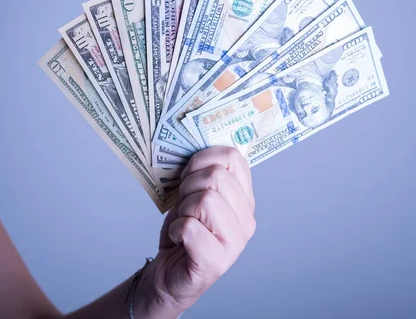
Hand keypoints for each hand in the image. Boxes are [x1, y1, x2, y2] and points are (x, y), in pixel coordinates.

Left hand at [135, 146, 255, 317]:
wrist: (168, 273)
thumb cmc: (183, 231)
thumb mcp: (193, 195)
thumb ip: (203, 173)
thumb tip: (194, 142)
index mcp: (244, 199)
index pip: (233, 158)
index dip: (203, 158)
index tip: (189, 173)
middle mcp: (247, 220)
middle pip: (217, 177)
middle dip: (189, 185)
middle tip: (184, 203)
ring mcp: (235, 243)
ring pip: (205, 200)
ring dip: (183, 209)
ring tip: (184, 221)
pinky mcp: (216, 262)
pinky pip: (190, 228)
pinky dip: (176, 229)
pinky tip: (179, 238)